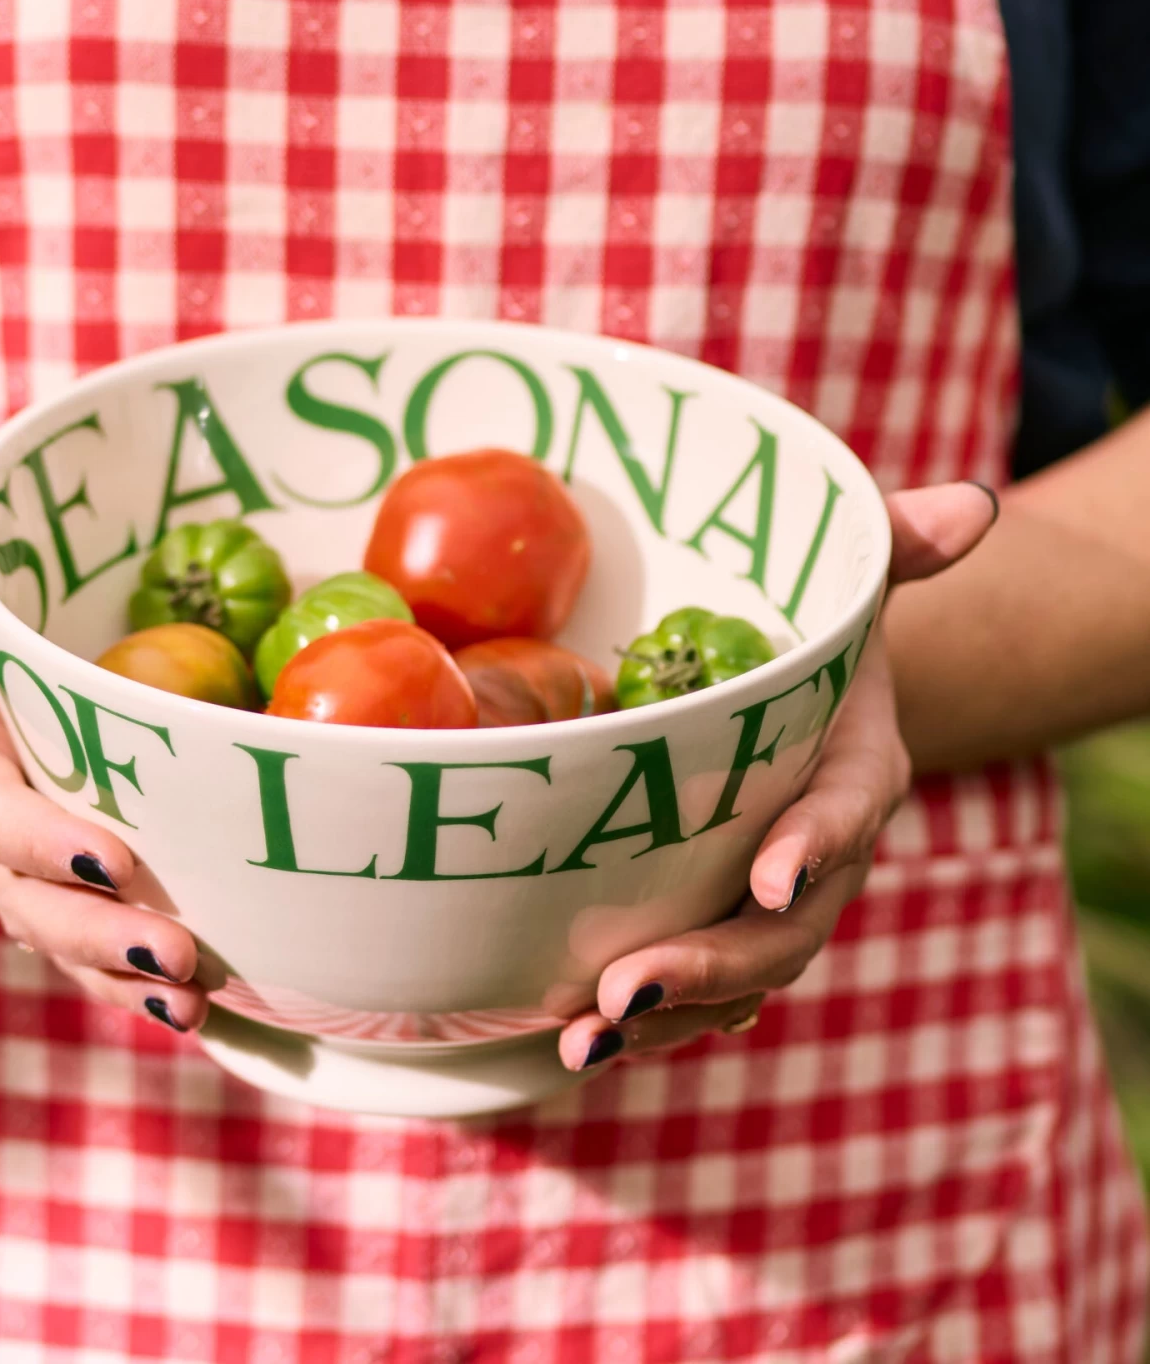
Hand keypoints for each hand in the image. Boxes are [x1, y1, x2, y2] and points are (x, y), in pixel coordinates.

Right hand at [0, 442, 207, 1033]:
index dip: (41, 840)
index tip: (115, 858)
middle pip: (28, 893)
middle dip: (95, 936)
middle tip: (178, 961)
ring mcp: (40, 831)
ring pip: (66, 925)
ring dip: (123, 972)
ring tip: (195, 1002)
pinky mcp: (90, 838)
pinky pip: (109, 911)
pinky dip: (145, 957)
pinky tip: (217, 988)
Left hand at [559, 482, 999, 1072]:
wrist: (806, 709)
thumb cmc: (819, 638)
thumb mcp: (850, 584)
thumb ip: (893, 547)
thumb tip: (971, 504)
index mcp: (857, 771)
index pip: (846, 812)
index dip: (817, 845)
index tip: (771, 875)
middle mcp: (820, 856)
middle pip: (782, 928)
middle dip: (713, 963)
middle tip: (628, 988)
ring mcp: (768, 904)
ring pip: (733, 976)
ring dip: (664, 1014)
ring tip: (584, 1038)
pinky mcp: (714, 921)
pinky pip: (693, 983)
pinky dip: (641, 1015)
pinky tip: (571, 1035)